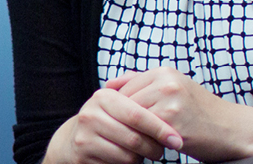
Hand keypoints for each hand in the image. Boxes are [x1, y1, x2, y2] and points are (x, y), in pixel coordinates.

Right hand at [44, 87, 182, 163]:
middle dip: (154, 148)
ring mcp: (84, 137)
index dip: (160, 129)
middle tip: (162, 151)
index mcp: (103, 97)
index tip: (176, 140)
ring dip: (142, 158)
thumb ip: (139, 95)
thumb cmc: (108, 119)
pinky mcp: (82, 157)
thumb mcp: (118, 102)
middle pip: (134, 138)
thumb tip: (170, 102)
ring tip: (144, 153)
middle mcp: (90, 115)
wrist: (76, 138)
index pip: (137, 115)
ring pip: (127, 155)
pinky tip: (128, 158)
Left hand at [110, 67, 245, 161]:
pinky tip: (156, 144)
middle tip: (137, 132)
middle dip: (126, 121)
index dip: (122, 109)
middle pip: (126, 103)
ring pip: (133, 119)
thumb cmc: (201, 112)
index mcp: (164, 72)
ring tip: (148, 137)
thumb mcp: (174, 88)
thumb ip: (141, 83)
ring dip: (135, 131)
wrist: (233, 130)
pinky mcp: (173, 123)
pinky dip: (147, 141)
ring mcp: (170, 102)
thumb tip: (108, 85)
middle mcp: (166, 83)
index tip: (127, 120)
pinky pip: (145, 133)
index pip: (124, 88)